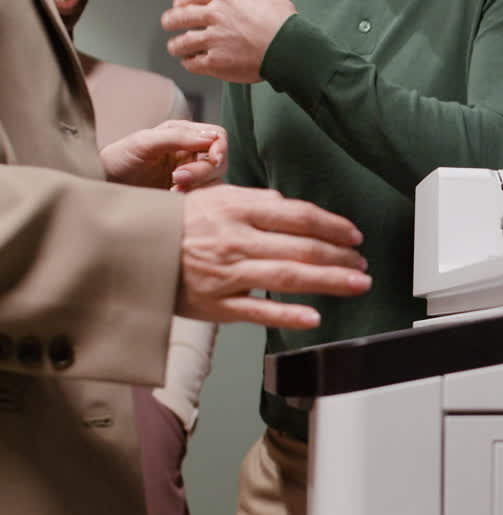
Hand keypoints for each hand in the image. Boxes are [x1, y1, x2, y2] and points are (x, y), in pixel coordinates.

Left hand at [101, 120, 227, 189]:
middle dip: (203, 171)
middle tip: (178, 179)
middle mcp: (190, 152)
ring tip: (174, 191)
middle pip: (220, 160)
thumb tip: (211, 137)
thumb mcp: (143, 143)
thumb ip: (177, 137)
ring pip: (216, 180)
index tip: (211, 160)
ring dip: (198, 187)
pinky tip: (176, 199)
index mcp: (182, 133)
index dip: (219, 148)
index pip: (217, 136)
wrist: (104, 187)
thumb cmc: (118, 160)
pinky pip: (207, 197)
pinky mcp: (189, 194)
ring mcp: (191, 174)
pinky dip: (195, 199)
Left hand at [161, 0, 296, 83]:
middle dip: (171, 21)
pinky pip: (194, 63)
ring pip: (183, 43)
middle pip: (181, 17)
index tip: (179, 4)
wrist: (287, 46)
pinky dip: (189, 63)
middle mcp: (213, 14)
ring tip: (175, 48)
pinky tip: (190, 63)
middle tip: (168, 24)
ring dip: (176, 45)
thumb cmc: (280, 17)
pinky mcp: (215, 61)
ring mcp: (212, 39)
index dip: (183, 0)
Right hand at [177, 185, 370, 329]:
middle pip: (301, 247)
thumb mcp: (214, 197)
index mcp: (236, 208)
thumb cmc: (176, 223)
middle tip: (362, 264)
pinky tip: (315, 317)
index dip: (333, 226)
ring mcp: (225, 273)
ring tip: (357, 283)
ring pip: (288, 276)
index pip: (298, 215)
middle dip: (340, 256)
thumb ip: (257, 202)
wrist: (127, 249)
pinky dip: (288, 314)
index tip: (354, 235)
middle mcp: (235, 239)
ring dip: (329, 280)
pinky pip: (257, 310)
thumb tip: (294, 209)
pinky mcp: (215, 304)